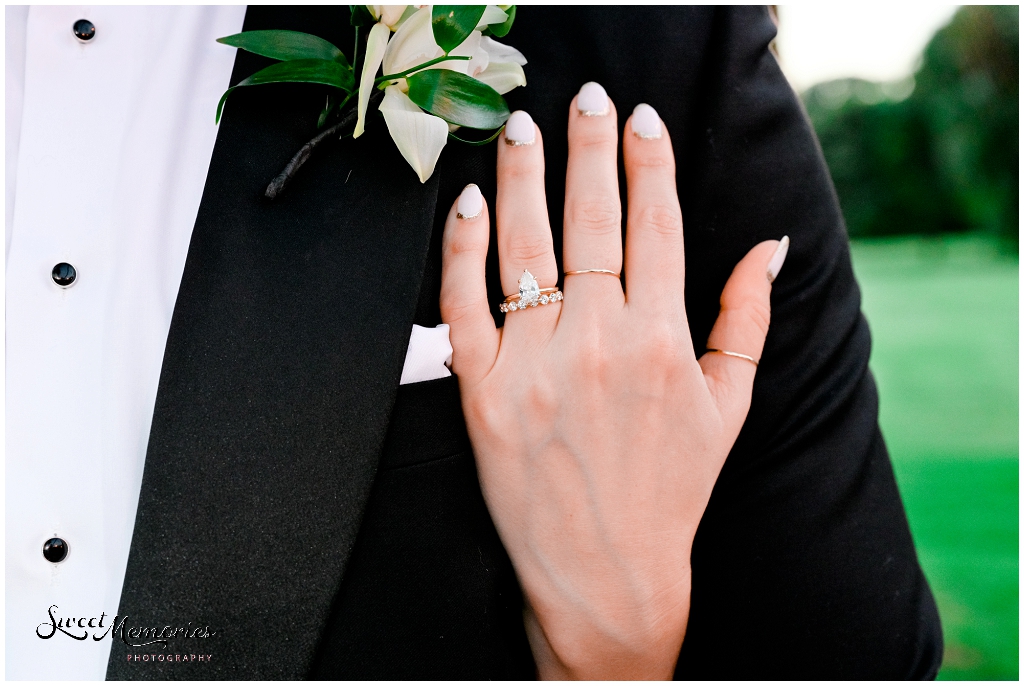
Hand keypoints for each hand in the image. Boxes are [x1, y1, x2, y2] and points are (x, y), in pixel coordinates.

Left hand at [439, 86, 788, 678]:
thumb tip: (770, 249)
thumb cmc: (670, 489)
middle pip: (592, 222)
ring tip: (519, 127)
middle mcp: (600, 344)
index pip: (656, 227)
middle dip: (589, 148)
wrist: (608, 573)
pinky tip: (469, 205)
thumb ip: (748, 320)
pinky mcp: (484, 394)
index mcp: (663, 341)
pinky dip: (463, 250)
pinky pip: (466, 306)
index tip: (642, 120)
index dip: (649, 165)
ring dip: (522, 177)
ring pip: (525, 249)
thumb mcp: (730, 406)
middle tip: (585, 99)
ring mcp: (538, 367)